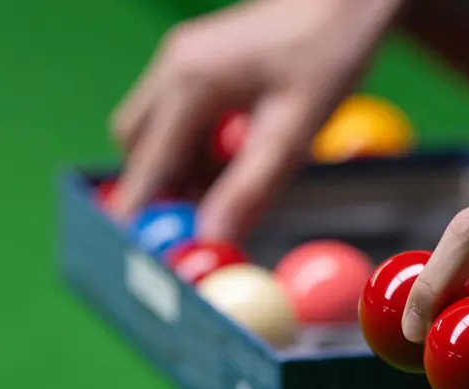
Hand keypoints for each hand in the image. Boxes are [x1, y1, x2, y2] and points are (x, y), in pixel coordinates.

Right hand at [107, 0, 400, 240]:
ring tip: (236, 181)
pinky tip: (242, 149)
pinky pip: (181, 114)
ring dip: (183, 166)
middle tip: (199, 221)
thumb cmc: (329, 54)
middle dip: (162, 188)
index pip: (147, 165)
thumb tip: (212, 237)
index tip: (141, 253)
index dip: (141, 213)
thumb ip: (250, 187)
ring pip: (157, 131)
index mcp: (190, 81)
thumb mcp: (295, 129)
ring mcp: (183, 58)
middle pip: (139, 148)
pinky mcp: (199, 59)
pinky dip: (199, 144)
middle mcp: (173, 66)